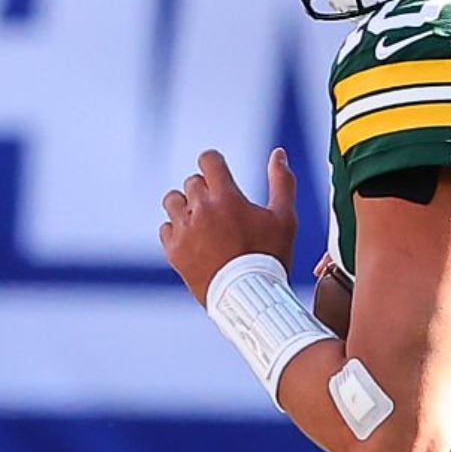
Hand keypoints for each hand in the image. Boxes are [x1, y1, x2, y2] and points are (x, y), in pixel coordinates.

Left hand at [159, 147, 297, 306]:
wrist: (249, 298)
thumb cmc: (269, 257)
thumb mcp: (285, 217)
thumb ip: (282, 181)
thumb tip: (278, 154)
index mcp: (226, 197)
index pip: (209, 160)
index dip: (214, 162)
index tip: (218, 170)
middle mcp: (201, 209)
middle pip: (192, 182)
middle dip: (206, 188)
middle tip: (220, 206)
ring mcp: (184, 230)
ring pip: (173, 201)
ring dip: (185, 204)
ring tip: (202, 219)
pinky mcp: (174, 251)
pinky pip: (166, 229)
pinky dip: (176, 230)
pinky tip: (194, 239)